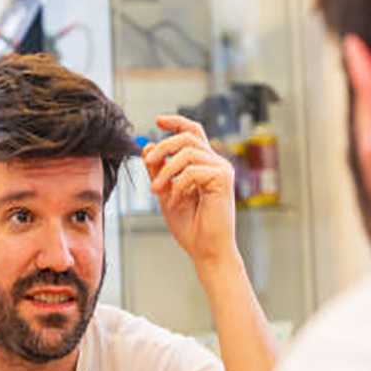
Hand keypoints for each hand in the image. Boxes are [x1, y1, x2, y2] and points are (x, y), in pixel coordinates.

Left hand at [143, 114, 236, 269]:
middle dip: (163, 146)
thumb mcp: (166, 193)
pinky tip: (176, 202)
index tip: (157, 121)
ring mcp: (221, 170)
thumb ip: (159, 171)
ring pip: (188, 151)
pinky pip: (192, 171)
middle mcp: (216, 163)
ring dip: (166, 170)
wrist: (206, 250)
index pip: (193, 132)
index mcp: (204, 164)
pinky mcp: (223, 180)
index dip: (176, 122)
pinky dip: (178, 186)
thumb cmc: (190, 226)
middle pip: (188, 136)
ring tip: (157, 190)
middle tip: (148, 162)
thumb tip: (148, 147)